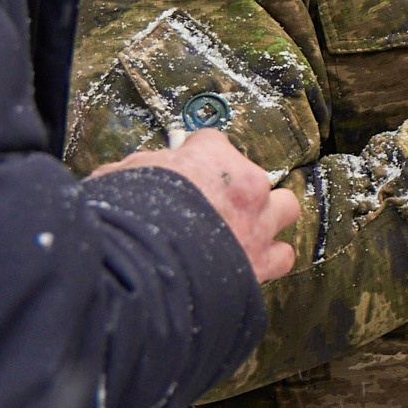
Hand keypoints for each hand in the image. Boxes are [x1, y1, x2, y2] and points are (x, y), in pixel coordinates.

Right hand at [97, 129, 298, 281]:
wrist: (140, 266)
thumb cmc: (125, 216)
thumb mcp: (121, 177)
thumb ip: (138, 169)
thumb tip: (135, 170)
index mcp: (210, 156)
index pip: (211, 141)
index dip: (196, 156)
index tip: (186, 168)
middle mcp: (245, 184)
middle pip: (257, 175)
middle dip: (240, 189)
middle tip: (217, 206)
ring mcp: (259, 222)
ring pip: (286, 209)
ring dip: (268, 218)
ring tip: (245, 230)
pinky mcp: (263, 261)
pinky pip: (282, 256)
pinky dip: (269, 259)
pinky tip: (249, 263)